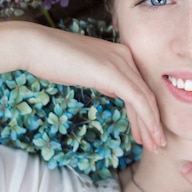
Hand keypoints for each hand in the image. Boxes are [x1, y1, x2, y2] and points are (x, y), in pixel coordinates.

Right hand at [19, 22, 165, 151]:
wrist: (35, 45)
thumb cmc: (53, 58)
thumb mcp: (86, 70)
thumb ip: (104, 78)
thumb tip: (115, 91)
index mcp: (120, 53)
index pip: (138, 86)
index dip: (145, 111)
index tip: (145, 132)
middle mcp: (125, 55)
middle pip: (145, 93)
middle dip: (152, 121)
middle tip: (157, 143)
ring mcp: (121, 63)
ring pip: (145, 99)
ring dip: (151, 125)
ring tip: (155, 145)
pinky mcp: (114, 73)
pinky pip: (138, 100)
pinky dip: (146, 119)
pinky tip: (147, 135)